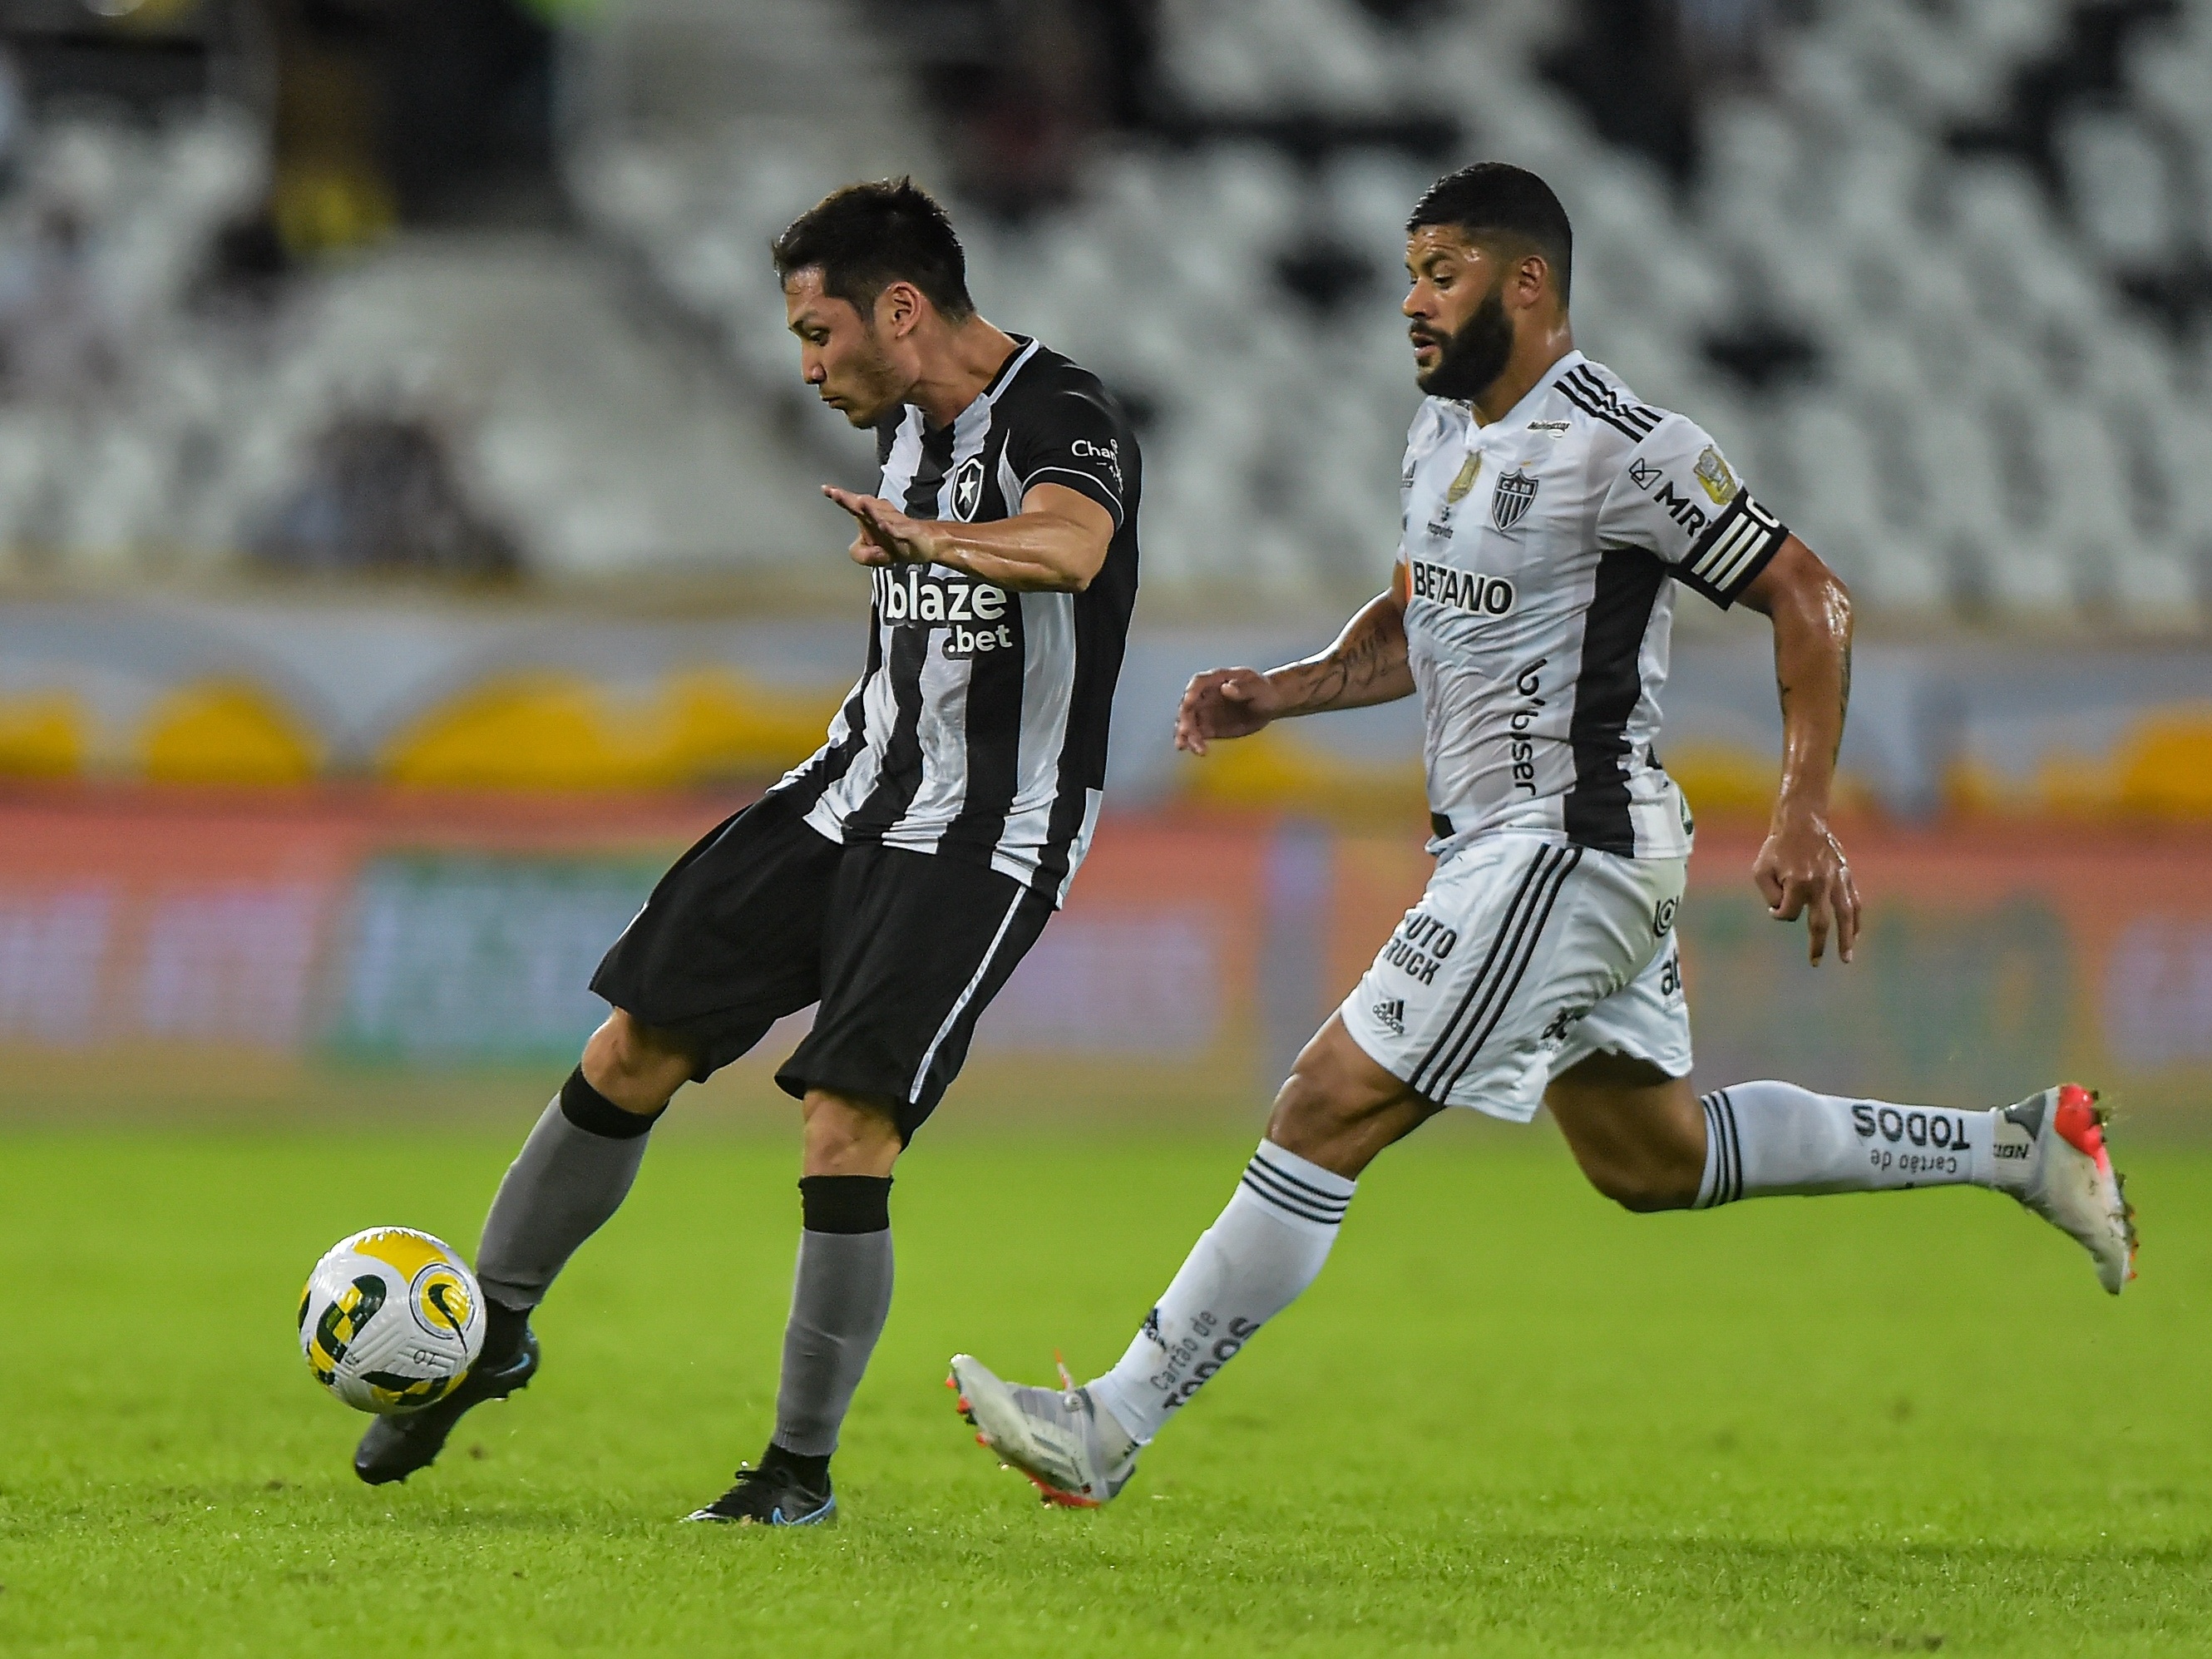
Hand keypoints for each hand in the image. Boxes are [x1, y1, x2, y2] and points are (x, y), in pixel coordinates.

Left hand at [823, 486, 945, 567]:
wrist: (926, 544)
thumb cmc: (897, 543)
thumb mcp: (873, 555)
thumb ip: (859, 554)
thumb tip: (852, 550)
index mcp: (870, 518)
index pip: (853, 506)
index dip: (841, 497)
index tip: (827, 490)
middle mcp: (881, 516)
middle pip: (864, 506)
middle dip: (851, 500)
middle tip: (836, 493)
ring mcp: (895, 524)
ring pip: (881, 516)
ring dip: (871, 510)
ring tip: (860, 503)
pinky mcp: (908, 533)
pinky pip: (898, 530)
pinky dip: (891, 528)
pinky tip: (883, 525)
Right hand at [1175, 667, 1283, 753]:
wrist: (1269, 704)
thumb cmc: (1264, 691)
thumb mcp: (1258, 687)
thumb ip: (1243, 687)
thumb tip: (1226, 688)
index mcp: (1216, 679)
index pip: (1197, 683)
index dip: (1190, 692)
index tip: (1188, 703)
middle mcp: (1205, 695)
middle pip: (1188, 706)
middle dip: (1186, 720)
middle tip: (1189, 734)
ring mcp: (1206, 712)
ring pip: (1188, 723)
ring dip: (1187, 736)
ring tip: (1197, 749)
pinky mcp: (1209, 728)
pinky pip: (1197, 735)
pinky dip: (1194, 743)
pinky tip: (1199, 751)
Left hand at [1752, 810, 1860, 964]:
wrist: (1803, 822)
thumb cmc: (1777, 848)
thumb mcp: (1761, 870)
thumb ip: (1770, 895)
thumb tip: (1782, 913)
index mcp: (1798, 883)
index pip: (1788, 913)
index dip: (1779, 914)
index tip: (1775, 910)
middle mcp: (1820, 884)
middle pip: (1821, 923)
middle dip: (1817, 945)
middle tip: (1814, 963)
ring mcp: (1837, 880)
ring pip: (1845, 916)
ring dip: (1846, 939)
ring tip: (1846, 957)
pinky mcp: (1846, 876)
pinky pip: (1854, 902)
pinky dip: (1855, 919)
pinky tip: (1855, 934)